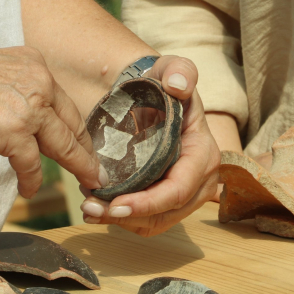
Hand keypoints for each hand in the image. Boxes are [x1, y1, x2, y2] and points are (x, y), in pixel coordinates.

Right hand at [0, 36, 103, 197]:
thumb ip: (13, 87)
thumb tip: (16, 110)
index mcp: (35, 66)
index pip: (64, 103)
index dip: (76, 127)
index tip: (84, 142)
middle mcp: (40, 84)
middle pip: (72, 124)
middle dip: (86, 150)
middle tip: (97, 169)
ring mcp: (29, 109)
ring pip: (63, 145)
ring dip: (77, 167)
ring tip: (87, 182)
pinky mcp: (13, 132)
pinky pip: (31, 164)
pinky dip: (32, 180)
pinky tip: (29, 189)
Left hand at [78, 56, 221, 235]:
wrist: (153, 96)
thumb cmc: (162, 84)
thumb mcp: (170, 70)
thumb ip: (179, 70)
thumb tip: (179, 85)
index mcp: (203, 154)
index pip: (179, 190)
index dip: (148, 203)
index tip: (115, 205)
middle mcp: (201, 181)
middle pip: (164, 214)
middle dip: (126, 216)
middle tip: (90, 207)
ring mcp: (186, 195)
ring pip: (153, 223)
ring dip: (119, 222)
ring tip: (90, 206)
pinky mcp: (168, 202)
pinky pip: (147, 222)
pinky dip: (121, 220)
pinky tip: (98, 207)